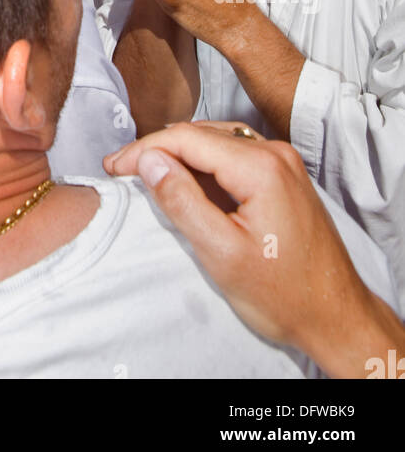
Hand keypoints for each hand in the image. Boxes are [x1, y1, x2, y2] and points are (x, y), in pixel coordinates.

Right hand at [105, 121, 401, 374]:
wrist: (337, 317)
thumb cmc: (284, 294)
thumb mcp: (222, 253)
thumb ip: (182, 202)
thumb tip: (149, 161)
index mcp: (262, 167)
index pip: (187, 139)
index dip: (144, 149)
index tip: (113, 168)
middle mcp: (276, 154)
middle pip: (202, 134)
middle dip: (158, 149)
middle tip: (121, 170)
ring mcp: (284, 163)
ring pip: (218, 141)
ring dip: (180, 154)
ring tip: (146, 174)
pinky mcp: (286, 177)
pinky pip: (236, 155)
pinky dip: (206, 164)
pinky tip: (186, 181)